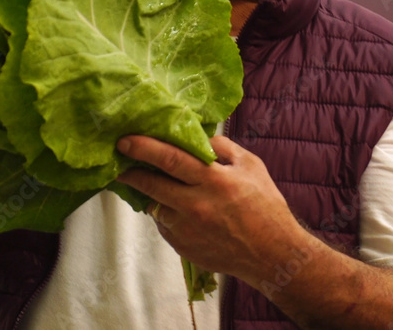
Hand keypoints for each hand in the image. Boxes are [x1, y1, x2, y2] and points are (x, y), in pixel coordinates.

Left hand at [116, 135, 304, 281]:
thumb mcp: (251, 166)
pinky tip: (179, 211)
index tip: (125, 141)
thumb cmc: (265, 206)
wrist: (273, 255)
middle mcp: (196, 205)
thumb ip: (223, 148)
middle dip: (130, 172)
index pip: (170, 158)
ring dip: (150, 194)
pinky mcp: (182, 246)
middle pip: (152, 184)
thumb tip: (198, 137)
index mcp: (214, 181)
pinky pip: (164, 225)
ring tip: (153, 186)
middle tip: (120, 162)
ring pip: (155, 205)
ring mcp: (187, 229)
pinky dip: (166, 215)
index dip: (144, 148)